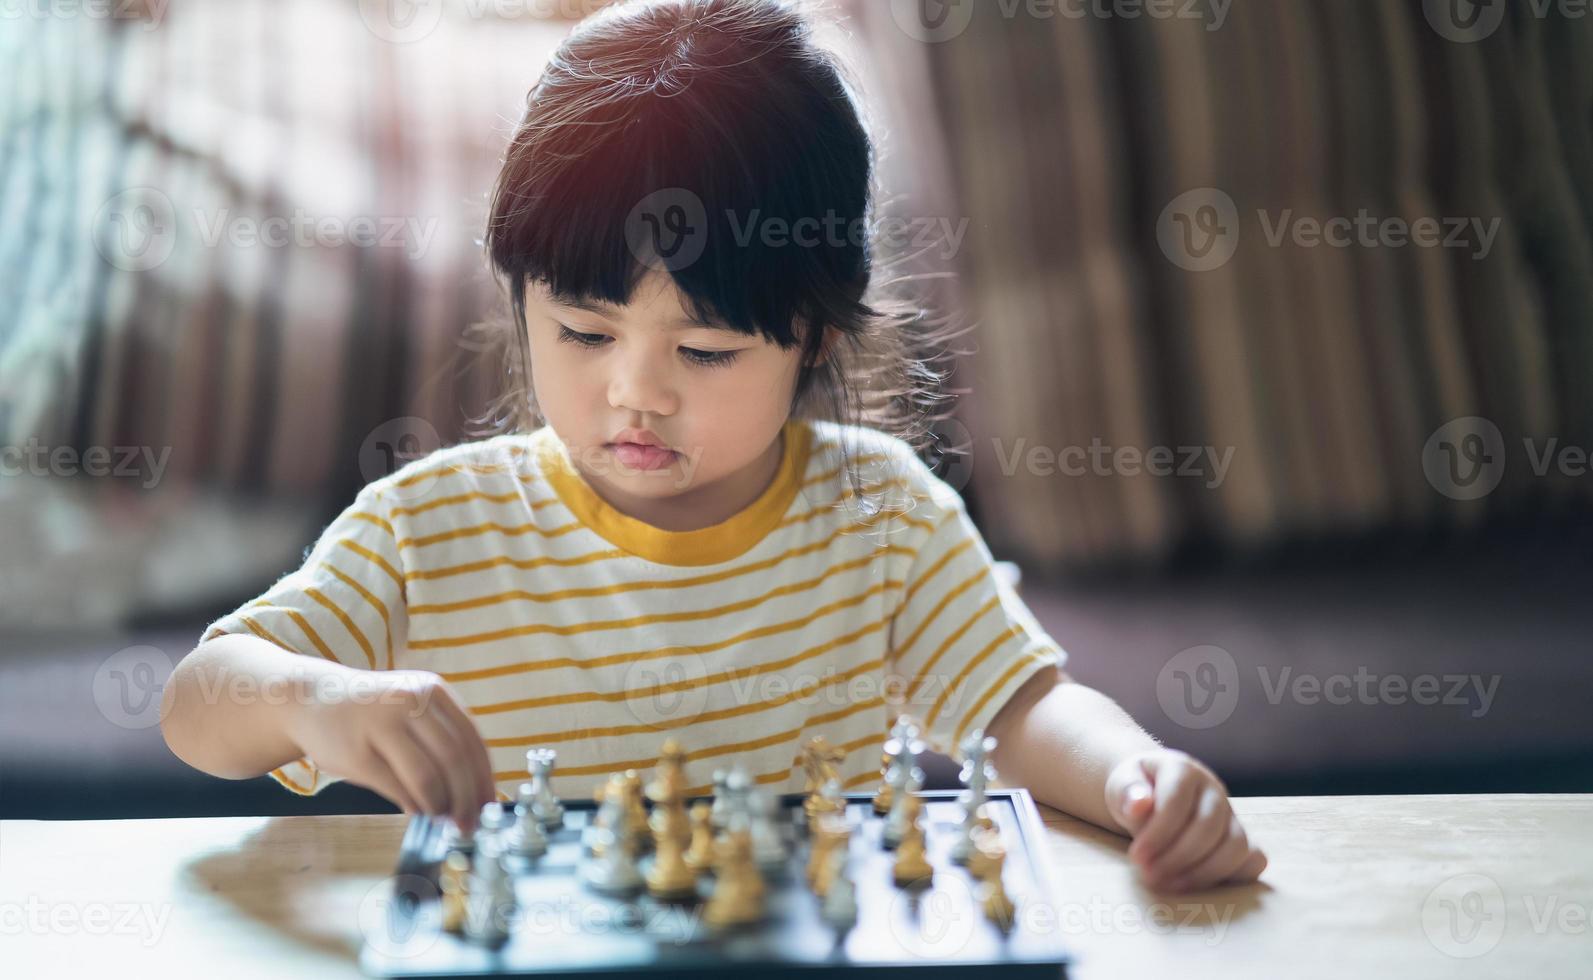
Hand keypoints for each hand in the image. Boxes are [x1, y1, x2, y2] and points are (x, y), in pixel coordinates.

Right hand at [285, 668, 497, 832]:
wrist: (312, 700)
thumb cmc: (373, 713)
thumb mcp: (414, 707)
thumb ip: (444, 737)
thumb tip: (476, 790)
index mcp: (432, 691)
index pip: (472, 740)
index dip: (484, 778)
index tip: (489, 806)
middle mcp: (409, 702)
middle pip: (454, 759)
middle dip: (466, 798)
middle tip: (468, 823)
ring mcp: (381, 726)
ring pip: (427, 776)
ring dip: (439, 805)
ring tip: (440, 816)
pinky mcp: (356, 753)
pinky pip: (395, 788)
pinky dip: (413, 805)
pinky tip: (417, 810)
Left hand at [1105, 749, 1266, 892]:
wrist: (1151, 793)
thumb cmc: (1136, 790)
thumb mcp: (1122, 784)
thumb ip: (1127, 792)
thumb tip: (1139, 805)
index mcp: (1184, 769)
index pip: (1178, 800)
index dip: (1158, 833)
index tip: (1136, 857)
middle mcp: (1214, 790)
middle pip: (1208, 827)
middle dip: (1177, 857)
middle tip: (1149, 876)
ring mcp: (1231, 814)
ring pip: (1236, 846)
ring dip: (1203, 873)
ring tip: (1170, 885)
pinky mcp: (1240, 838)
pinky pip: (1254, 860)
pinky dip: (1233, 876)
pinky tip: (1199, 885)